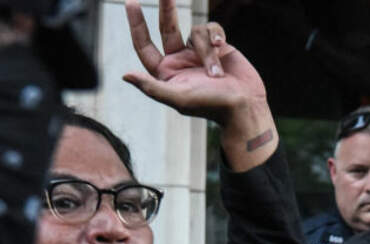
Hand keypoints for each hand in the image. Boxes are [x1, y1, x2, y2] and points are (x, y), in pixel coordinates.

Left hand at [123, 0, 277, 169]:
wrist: (244, 106)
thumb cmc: (211, 106)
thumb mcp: (178, 98)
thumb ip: (151, 87)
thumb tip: (125, 75)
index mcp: (166, 72)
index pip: (144, 44)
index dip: (136, 24)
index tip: (131, 3)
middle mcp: (180, 60)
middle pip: (167, 27)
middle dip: (166, 9)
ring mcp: (199, 52)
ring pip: (196, 31)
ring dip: (207, 50)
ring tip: (218, 73)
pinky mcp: (218, 46)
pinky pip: (212, 29)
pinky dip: (217, 36)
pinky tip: (223, 47)